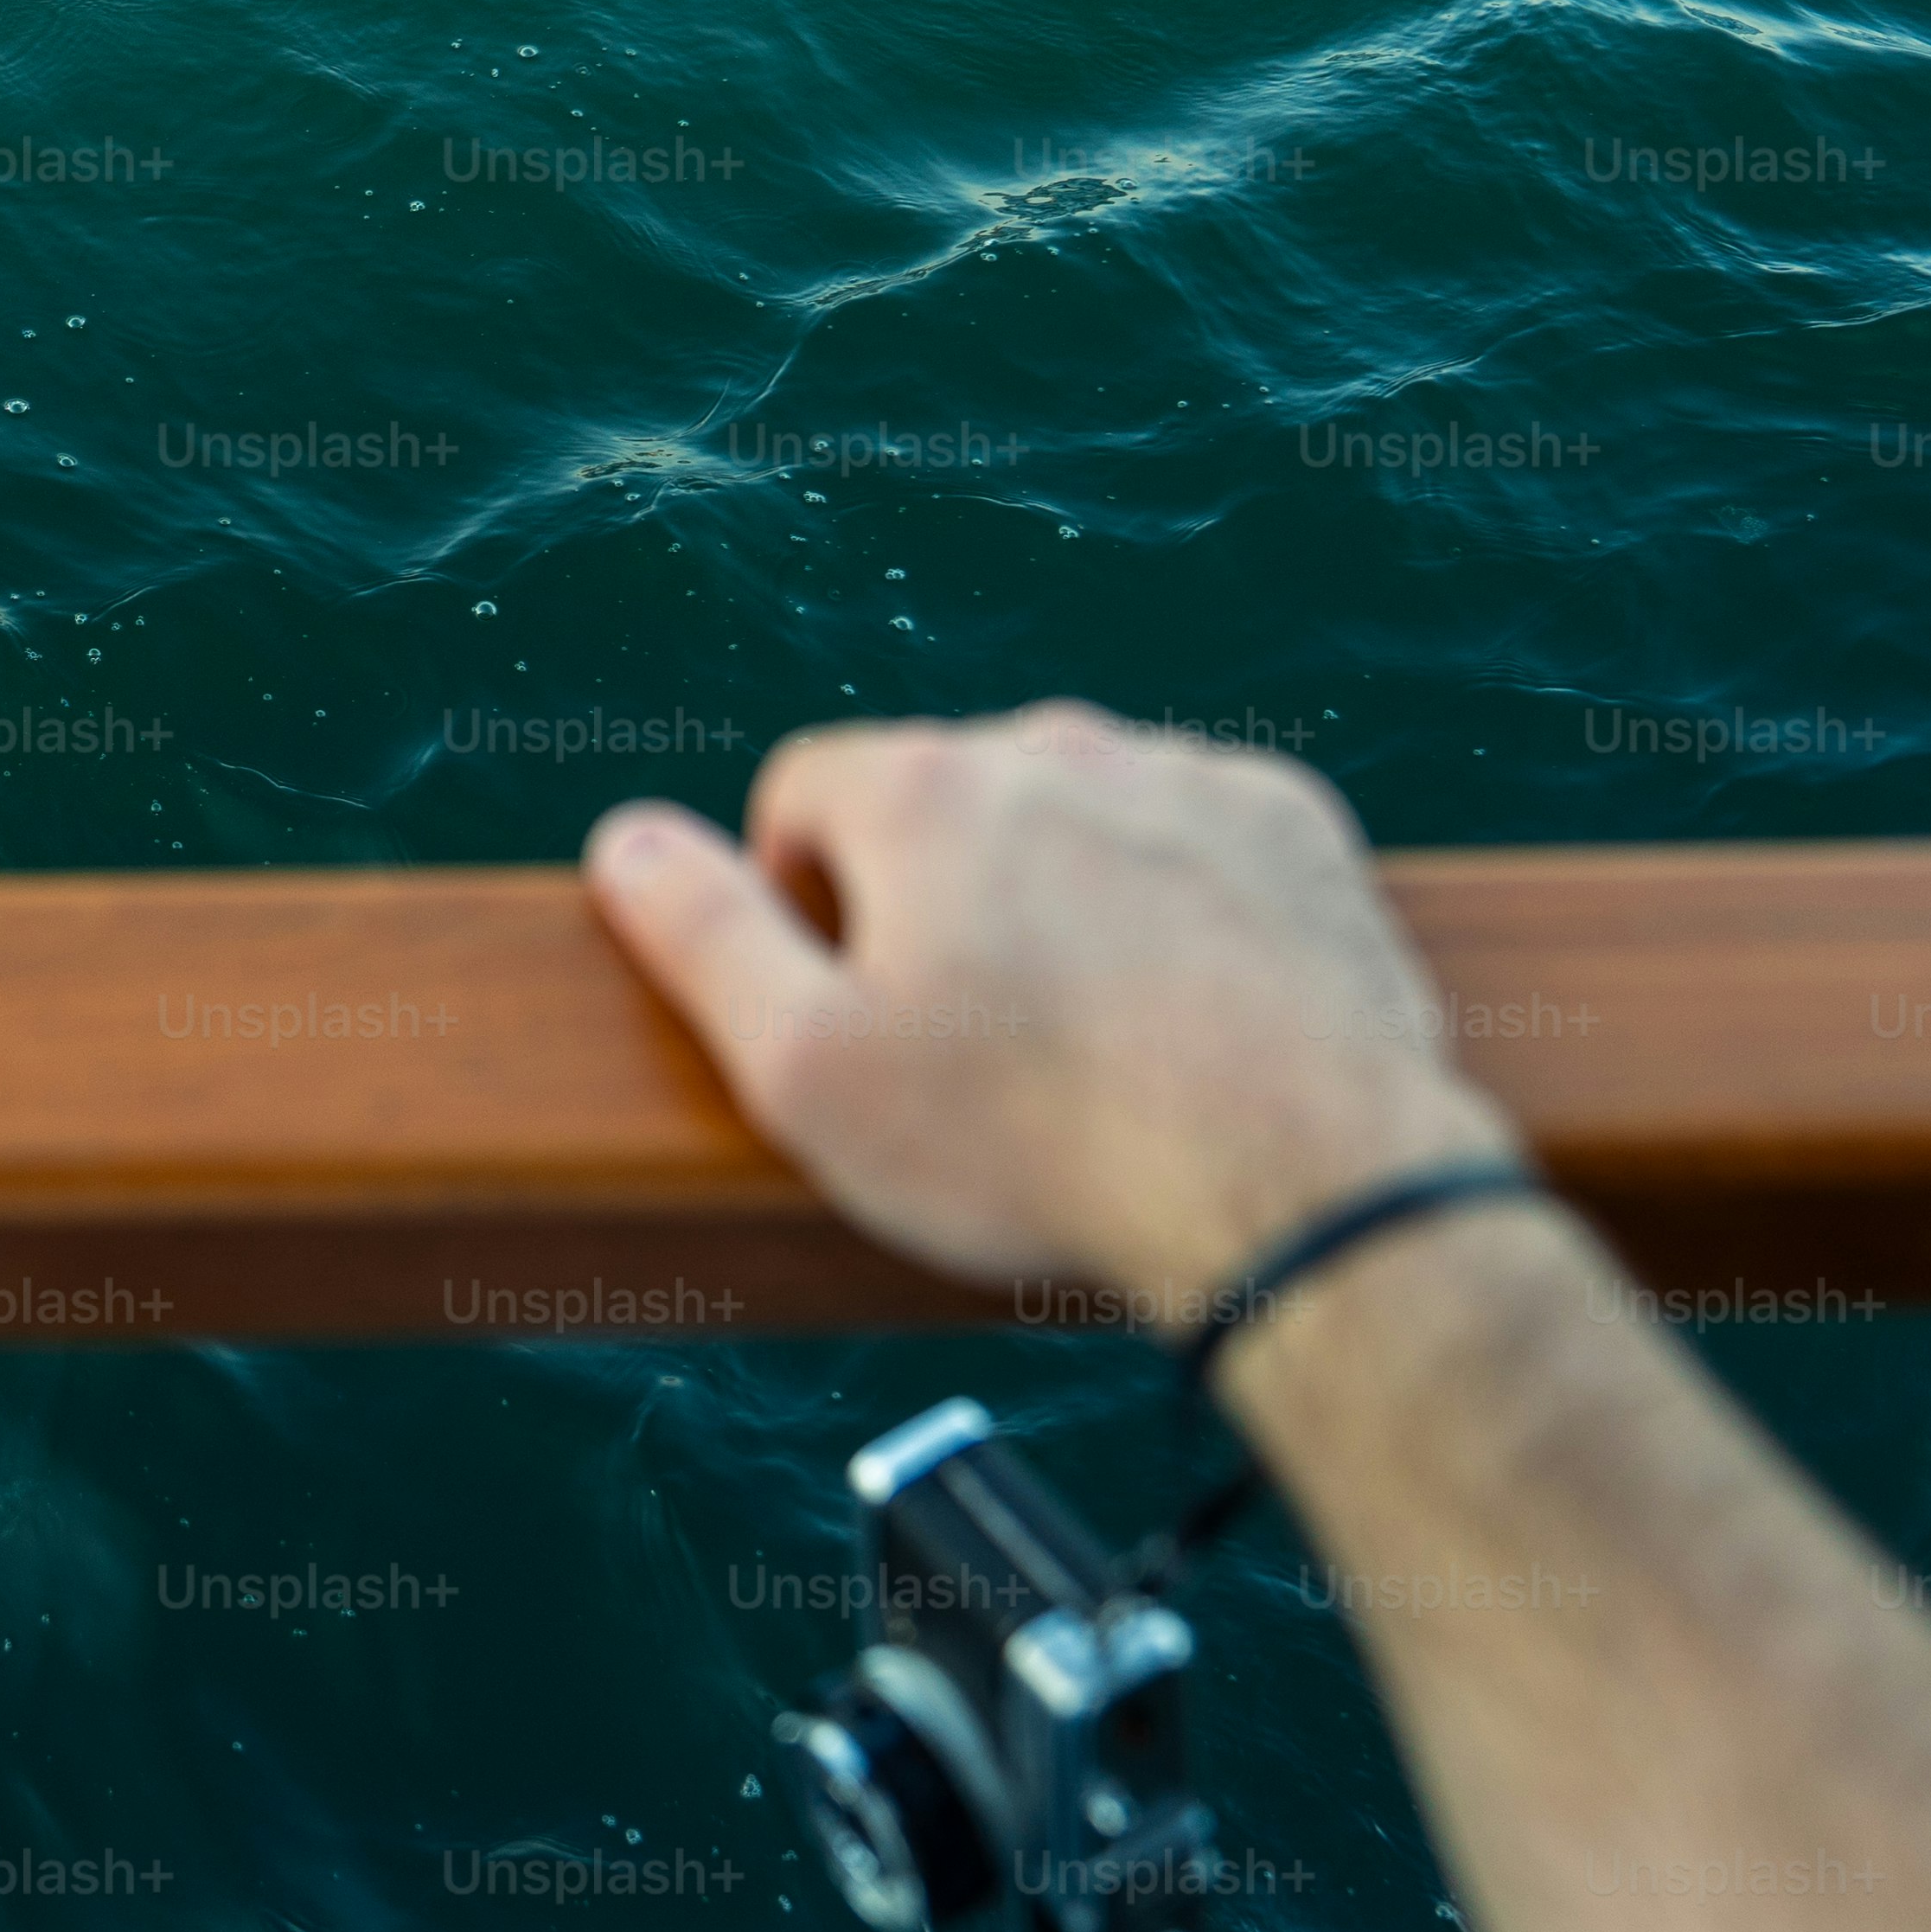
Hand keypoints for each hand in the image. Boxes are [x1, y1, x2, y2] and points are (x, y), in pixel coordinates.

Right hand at [584, 704, 1513, 1315]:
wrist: (1306, 1185)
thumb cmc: (1038, 1145)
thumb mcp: (810, 1074)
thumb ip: (702, 939)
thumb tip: (624, 838)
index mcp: (927, 790)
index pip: (804, 789)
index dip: (798, 902)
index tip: (850, 1012)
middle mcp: (1059, 746)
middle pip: (946, 801)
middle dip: (936, 903)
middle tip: (970, 1054)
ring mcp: (1189, 780)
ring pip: (1076, 816)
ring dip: (1058, 898)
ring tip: (1088, 1046)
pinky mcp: (1296, 831)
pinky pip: (1193, 840)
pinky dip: (1175, 907)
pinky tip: (1187, 1017)